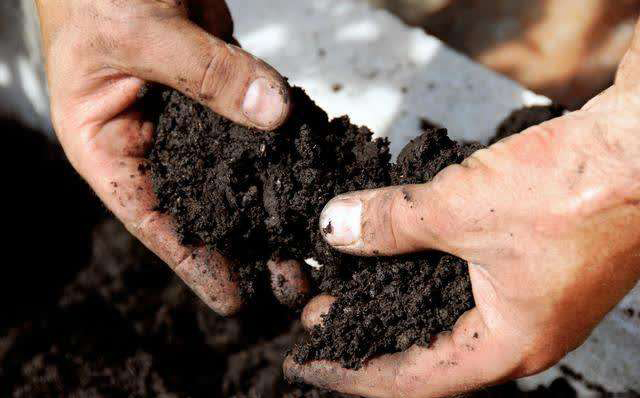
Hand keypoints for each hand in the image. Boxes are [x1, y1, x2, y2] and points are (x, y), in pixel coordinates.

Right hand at [36, 0, 305, 314]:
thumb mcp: (139, 33)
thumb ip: (206, 74)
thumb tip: (274, 113)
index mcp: (108, 143)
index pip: (152, 218)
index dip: (193, 262)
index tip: (234, 299)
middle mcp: (150, 138)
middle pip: (201, 205)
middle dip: (245, 243)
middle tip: (292, 278)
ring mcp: (190, 114)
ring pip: (235, 169)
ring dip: (271, 203)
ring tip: (310, 241)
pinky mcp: (223, 86)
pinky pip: (257, 121)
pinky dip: (284, 146)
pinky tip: (313, 173)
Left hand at [284, 21, 639, 397]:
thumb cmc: (576, 190)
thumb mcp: (461, 209)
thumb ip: (391, 223)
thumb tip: (334, 227)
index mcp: (508, 345)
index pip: (410, 380)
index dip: (351, 371)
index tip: (308, 360)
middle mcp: (520, 332)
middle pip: (425, 350)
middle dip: (368, 334)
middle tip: (319, 318)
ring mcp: (529, 297)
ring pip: (443, 312)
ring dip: (393, 297)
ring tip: (347, 285)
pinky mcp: (532, 262)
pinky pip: (462, 278)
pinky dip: (422, 269)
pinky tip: (396, 250)